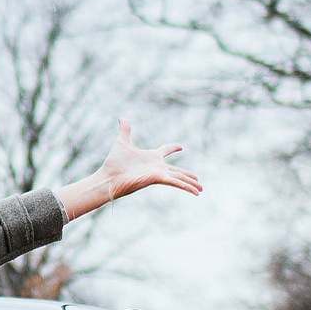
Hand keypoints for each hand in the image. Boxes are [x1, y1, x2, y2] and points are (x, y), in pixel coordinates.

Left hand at [58, 119, 201, 221]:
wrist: (109, 176)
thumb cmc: (114, 162)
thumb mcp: (122, 142)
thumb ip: (125, 130)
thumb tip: (121, 117)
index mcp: (151, 157)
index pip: (164, 151)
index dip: (172, 148)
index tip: (180, 146)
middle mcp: (156, 166)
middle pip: (177, 170)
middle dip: (188, 175)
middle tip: (198, 178)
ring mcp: (158, 173)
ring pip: (179, 177)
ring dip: (191, 183)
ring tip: (201, 188)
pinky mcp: (158, 179)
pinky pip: (176, 183)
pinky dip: (186, 187)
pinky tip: (196, 192)